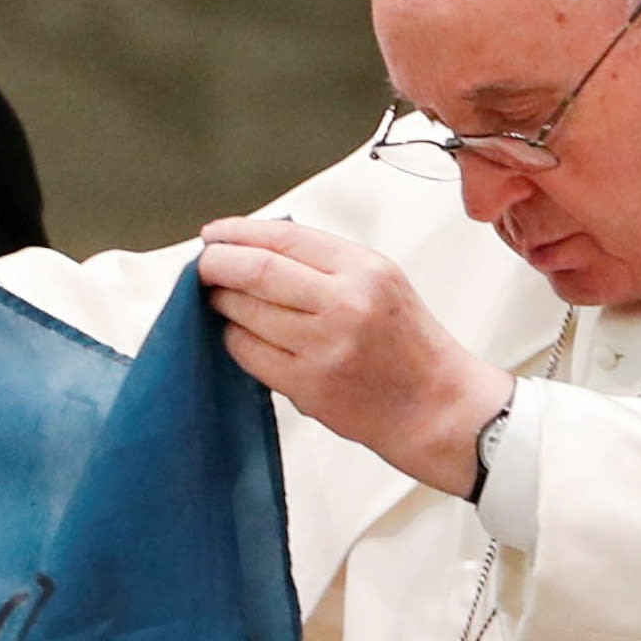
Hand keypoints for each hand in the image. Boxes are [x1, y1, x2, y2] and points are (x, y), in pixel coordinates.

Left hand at [194, 218, 513, 495]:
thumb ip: (328, 262)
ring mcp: (324, 347)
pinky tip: (241, 335)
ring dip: (222, 303)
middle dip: (217, 265)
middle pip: (256, 271)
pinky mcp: (308, 386)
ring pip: (246, 313)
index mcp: (365, 270)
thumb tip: (259, 245)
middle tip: (204, 267)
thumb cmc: (409, 345)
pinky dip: (235, 340)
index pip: (285, 237)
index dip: (239, 233)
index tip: (215, 235)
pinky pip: (249, 354)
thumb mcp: (383, 282)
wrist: (437, 407)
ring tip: (220, 300)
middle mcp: (345, 304)